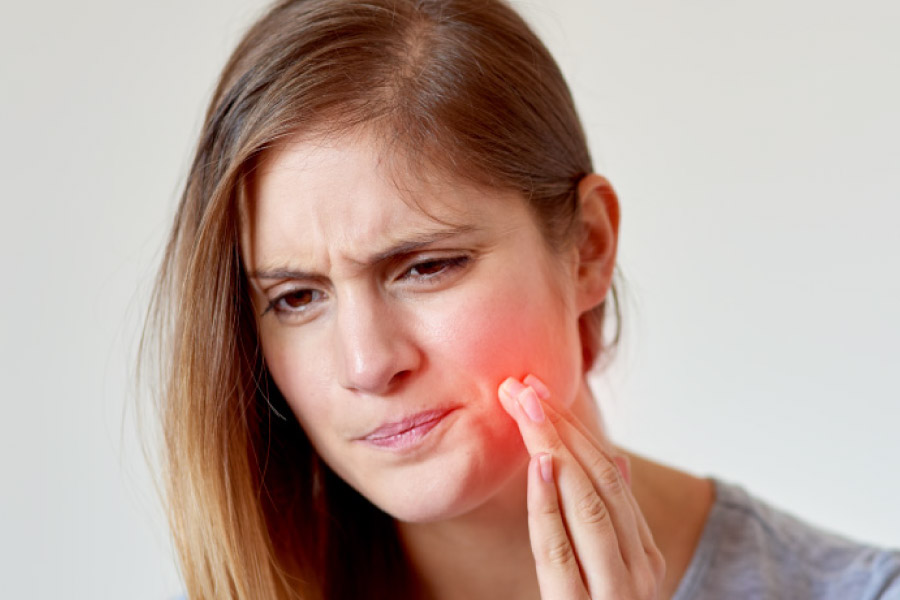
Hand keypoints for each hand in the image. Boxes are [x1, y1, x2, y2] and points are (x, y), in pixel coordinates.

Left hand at [498, 375, 665, 599]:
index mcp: (645, 556)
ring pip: (587, 506)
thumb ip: (615, 523)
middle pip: (601, 480)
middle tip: (523, 387)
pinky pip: (559, 550)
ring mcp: (616, 593)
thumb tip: (619, 460)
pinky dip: (548, 504)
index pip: (611, 474)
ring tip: (523, 406)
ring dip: (552, 447)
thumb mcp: (611, 570)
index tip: (540, 392)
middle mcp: (639, 571)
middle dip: (560, 426)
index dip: (574, 428)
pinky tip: (538, 463)